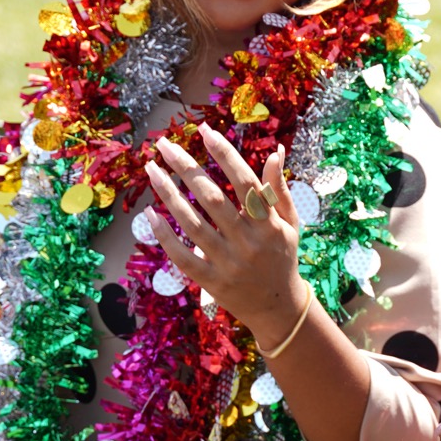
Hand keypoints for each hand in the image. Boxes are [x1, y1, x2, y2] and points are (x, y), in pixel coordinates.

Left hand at [145, 128, 313, 344]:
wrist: (279, 308)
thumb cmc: (282, 257)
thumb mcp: (290, 223)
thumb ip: (279, 189)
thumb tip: (274, 151)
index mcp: (269, 224)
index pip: (244, 181)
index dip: (224, 154)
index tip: (204, 131)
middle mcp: (248, 241)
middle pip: (211, 198)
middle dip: (186, 167)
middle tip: (164, 145)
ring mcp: (228, 263)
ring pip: (192, 223)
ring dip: (168, 194)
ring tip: (151, 170)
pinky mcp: (211, 281)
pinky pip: (182, 256)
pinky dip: (165, 235)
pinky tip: (150, 213)